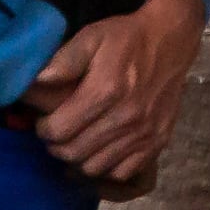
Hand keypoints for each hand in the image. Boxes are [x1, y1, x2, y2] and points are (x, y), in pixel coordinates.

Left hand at [23, 0, 203, 184]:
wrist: (170, 40)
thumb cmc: (126, 38)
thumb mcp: (91, 37)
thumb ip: (64, 60)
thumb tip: (39, 81)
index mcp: (106, 91)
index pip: (59, 131)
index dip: (44, 129)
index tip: (45, 122)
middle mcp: (126, 117)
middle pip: (74, 153)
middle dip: (57, 146)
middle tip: (59, 133)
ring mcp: (144, 133)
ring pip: (95, 167)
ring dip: (79, 159)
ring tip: (77, 142)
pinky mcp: (157, 141)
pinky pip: (122, 173)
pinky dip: (107, 167)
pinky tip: (100, 151)